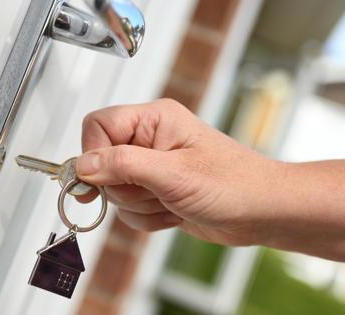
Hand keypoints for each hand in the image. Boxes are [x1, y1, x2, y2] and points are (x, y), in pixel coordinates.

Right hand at [75, 99, 281, 245]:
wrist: (261, 213)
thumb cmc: (234, 184)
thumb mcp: (173, 173)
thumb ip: (123, 165)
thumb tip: (82, 165)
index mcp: (154, 119)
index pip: (98, 126)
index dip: (93, 155)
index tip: (98, 180)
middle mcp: (150, 139)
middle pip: (102, 164)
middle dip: (126, 188)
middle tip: (156, 190)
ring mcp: (152, 167)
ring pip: (115, 192)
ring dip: (141, 206)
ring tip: (172, 201)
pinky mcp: (156, 190)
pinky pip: (130, 210)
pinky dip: (149, 218)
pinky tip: (175, 212)